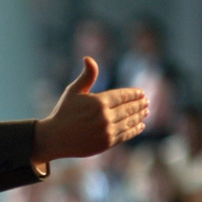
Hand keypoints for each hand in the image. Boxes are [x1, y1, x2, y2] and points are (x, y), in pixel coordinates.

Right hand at [33, 56, 148, 164]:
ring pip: (129, 121)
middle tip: (147, 101)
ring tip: (146, 112)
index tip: (142, 93)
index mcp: (98, 101)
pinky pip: (125, 134)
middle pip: (128, 108)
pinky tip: (140, 126)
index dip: (134, 94)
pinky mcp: (106, 143)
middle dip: (139, 104)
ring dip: (140, 116)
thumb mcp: (73, 91)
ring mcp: (106, 130)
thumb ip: (87, 76)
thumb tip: (88, 58)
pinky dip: (135, 129)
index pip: (122, 96)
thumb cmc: (63, 112)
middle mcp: (105, 116)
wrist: (54, 138)